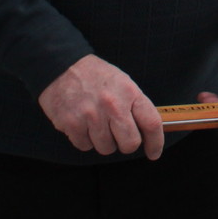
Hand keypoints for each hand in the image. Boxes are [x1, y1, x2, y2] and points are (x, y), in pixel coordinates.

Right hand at [38, 54, 163, 159]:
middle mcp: (112, 105)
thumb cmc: (94, 76)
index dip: (155, 143)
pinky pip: (85, 146)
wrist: (62, 65)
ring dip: (103, 141)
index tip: (154, 152)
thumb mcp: (122, 82)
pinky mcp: (72, 124)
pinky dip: (84, 139)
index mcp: (129, 92)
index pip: (151, 123)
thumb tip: (147, 132)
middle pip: (130, 143)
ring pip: (106, 148)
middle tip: (118, 135)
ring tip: (96, 123)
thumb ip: (134, 105)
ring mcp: (91, 116)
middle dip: (126, 144)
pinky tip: (82, 123)